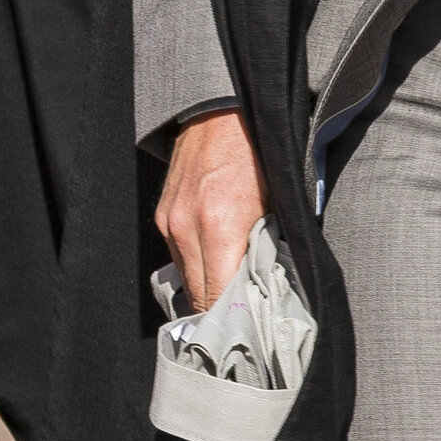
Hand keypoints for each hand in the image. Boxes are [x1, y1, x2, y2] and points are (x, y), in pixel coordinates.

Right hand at [154, 105, 265, 310]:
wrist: (224, 108)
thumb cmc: (260, 153)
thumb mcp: (277, 202)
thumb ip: (268, 248)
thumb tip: (269, 291)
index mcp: (219, 226)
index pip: (216, 301)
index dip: (232, 321)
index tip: (248, 332)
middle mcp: (187, 227)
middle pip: (198, 296)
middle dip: (221, 310)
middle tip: (245, 319)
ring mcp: (170, 220)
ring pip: (187, 277)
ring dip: (208, 284)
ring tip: (233, 287)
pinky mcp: (163, 213)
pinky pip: (179, 254)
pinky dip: (197, 262)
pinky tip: (217, 258)